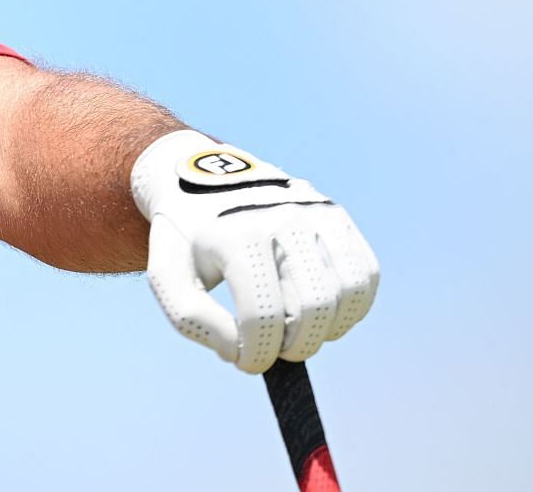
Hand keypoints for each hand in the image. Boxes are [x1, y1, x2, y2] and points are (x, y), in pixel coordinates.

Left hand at [130, 129, 378, 373]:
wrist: (197, 173)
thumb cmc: (186, 237)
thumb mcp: (167, 275)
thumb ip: (192, 320)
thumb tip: (239, 350)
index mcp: (236, 233)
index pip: (262, 315)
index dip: (256, 353)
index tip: (244, 359)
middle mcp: (281, 216)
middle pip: (313, 307)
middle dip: (295, 346)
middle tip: (275, 349)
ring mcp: (313, 212)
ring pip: (348, 291)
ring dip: (328, 330)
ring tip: (298, 334)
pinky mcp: (334, 214)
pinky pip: (366, 273)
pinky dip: (353, 307)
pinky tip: (323, 316)